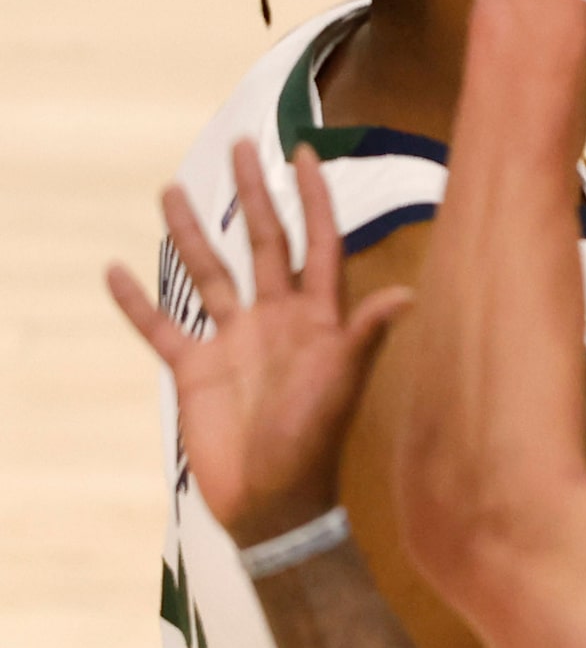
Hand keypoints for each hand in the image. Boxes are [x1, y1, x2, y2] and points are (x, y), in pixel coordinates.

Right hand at [107, 141, 411, 546]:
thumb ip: (366, 336)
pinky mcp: (194, 370)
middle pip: (261, 243)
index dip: (312, 199)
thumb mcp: (343, 385)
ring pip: (208, 273)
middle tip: (241, 145)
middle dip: (252, 195)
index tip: (303, 153)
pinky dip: (136, 303)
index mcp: (317, 317)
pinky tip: (115, 270)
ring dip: (189, 233)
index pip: (317, 243)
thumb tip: (407, 293)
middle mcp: (275, 319)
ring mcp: (233, 342)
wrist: (275, 502)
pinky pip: (160, 327)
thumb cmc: (316, 444)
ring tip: (168, 189)